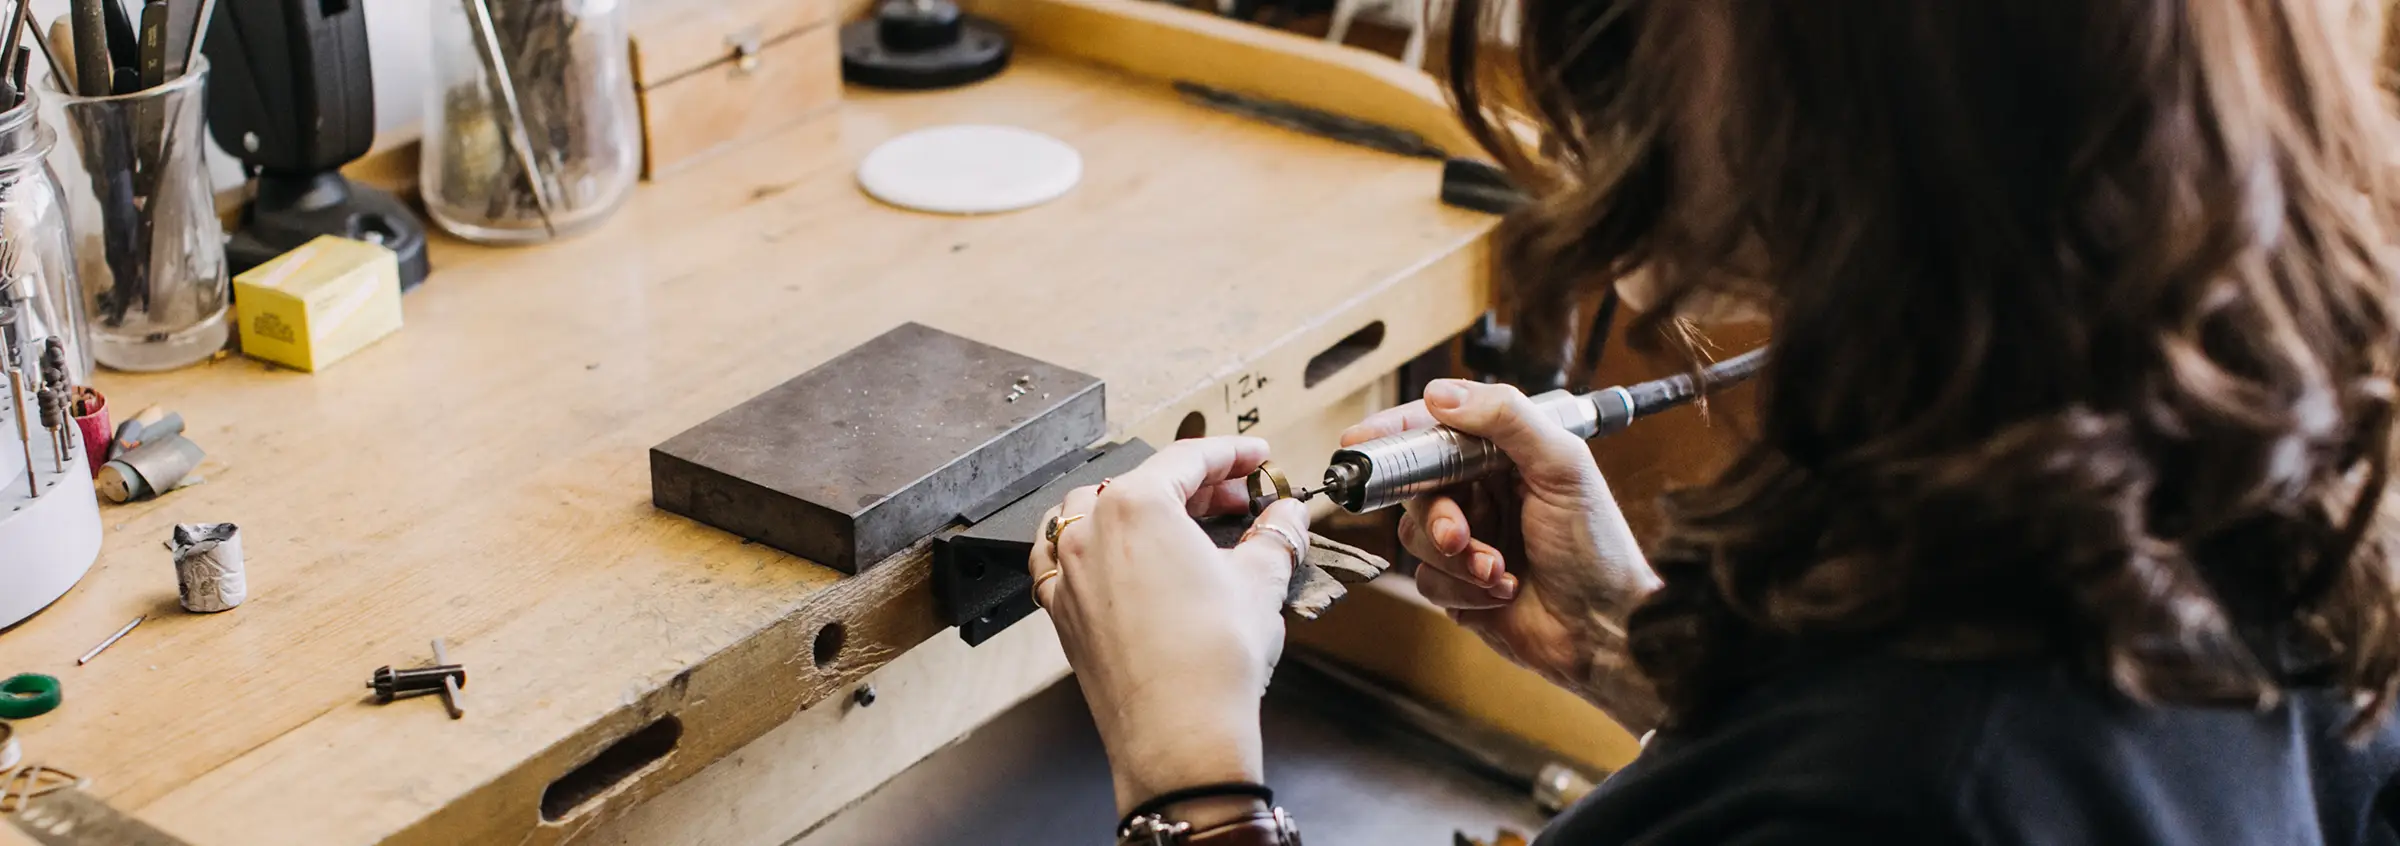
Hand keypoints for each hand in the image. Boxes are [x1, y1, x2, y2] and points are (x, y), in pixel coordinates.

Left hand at [1031, 437, 1311, 816]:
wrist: (1178, 736)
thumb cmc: (1211, 661)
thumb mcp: (1261, 582)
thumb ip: (1275, 535)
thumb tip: (1287, 517)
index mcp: (1137, 506)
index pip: (1188, 458)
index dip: (1231, 453)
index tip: (1255, 457)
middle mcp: (1091, 531)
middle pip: (1143, 483)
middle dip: (1196, 485)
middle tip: (1238, 497)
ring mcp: (1069, 573)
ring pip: (1094, 512)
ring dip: (1138, 506)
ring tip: (1180, 523)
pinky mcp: (1063, 612)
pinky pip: (1063, 558)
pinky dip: (1089, 545)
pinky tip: (1114, 555)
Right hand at [1343, 379, 1665, 729]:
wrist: (1605, 630)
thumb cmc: (1596, 548)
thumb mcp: (1562, 467)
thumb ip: (1507, 419)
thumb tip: (1440, 395)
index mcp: (1506, 456)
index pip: (1439, 430)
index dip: (1397, 434)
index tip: (1361, 440)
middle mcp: (1483, 494)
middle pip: (1417, 486)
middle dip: (1435, 514)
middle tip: (1457, 534)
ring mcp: (1469, 541)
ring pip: (1415, 536)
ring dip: (1455, 557)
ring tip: (1497, 570)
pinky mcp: (1459, 587)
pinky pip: (1427, 579)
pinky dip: (1462, 589)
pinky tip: (1503, 593)